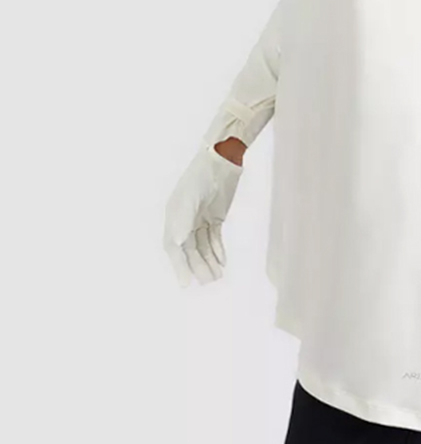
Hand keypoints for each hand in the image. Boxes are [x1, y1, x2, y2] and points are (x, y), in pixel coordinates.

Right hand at [163, 143, 243, 286]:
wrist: (221, 159)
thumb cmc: (202, 175)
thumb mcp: (192, 196)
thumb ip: (184, 218)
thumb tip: (178, 241)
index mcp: (175, 216)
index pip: (175, 246)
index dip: (179, 265)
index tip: (185, 284)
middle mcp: (186, 220)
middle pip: (190, 249)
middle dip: (198, 266)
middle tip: (208, 282)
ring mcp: (201, 218)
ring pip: (203, 246)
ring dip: (209, 261)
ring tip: (217, 276)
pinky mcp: (215, 216)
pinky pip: (214, 238)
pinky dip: (218, 250)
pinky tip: (222, 261)